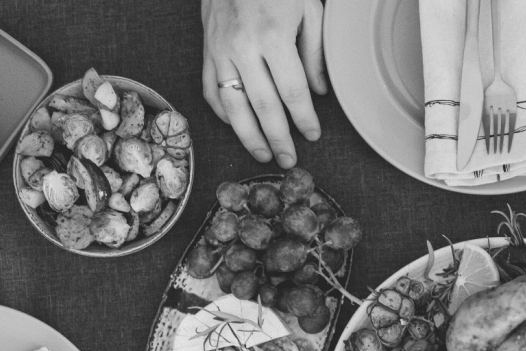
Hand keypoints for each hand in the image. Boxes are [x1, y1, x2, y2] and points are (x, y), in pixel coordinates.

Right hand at [201, 0, 326, 167]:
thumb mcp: (309, 9)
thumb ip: (315, 53)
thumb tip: (319, 93)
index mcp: (274, 37)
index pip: (292, 91)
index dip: (304, 119)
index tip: (313, 136)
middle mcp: (243, 47)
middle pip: (263, 106)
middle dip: (278, 138)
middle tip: (290, 160)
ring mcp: (219, 50)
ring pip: (233, 105)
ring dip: (248, 136)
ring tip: (262, 156)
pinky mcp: (206, 50)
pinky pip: (211, 90)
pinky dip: (223, 113)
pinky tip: (238, 127)